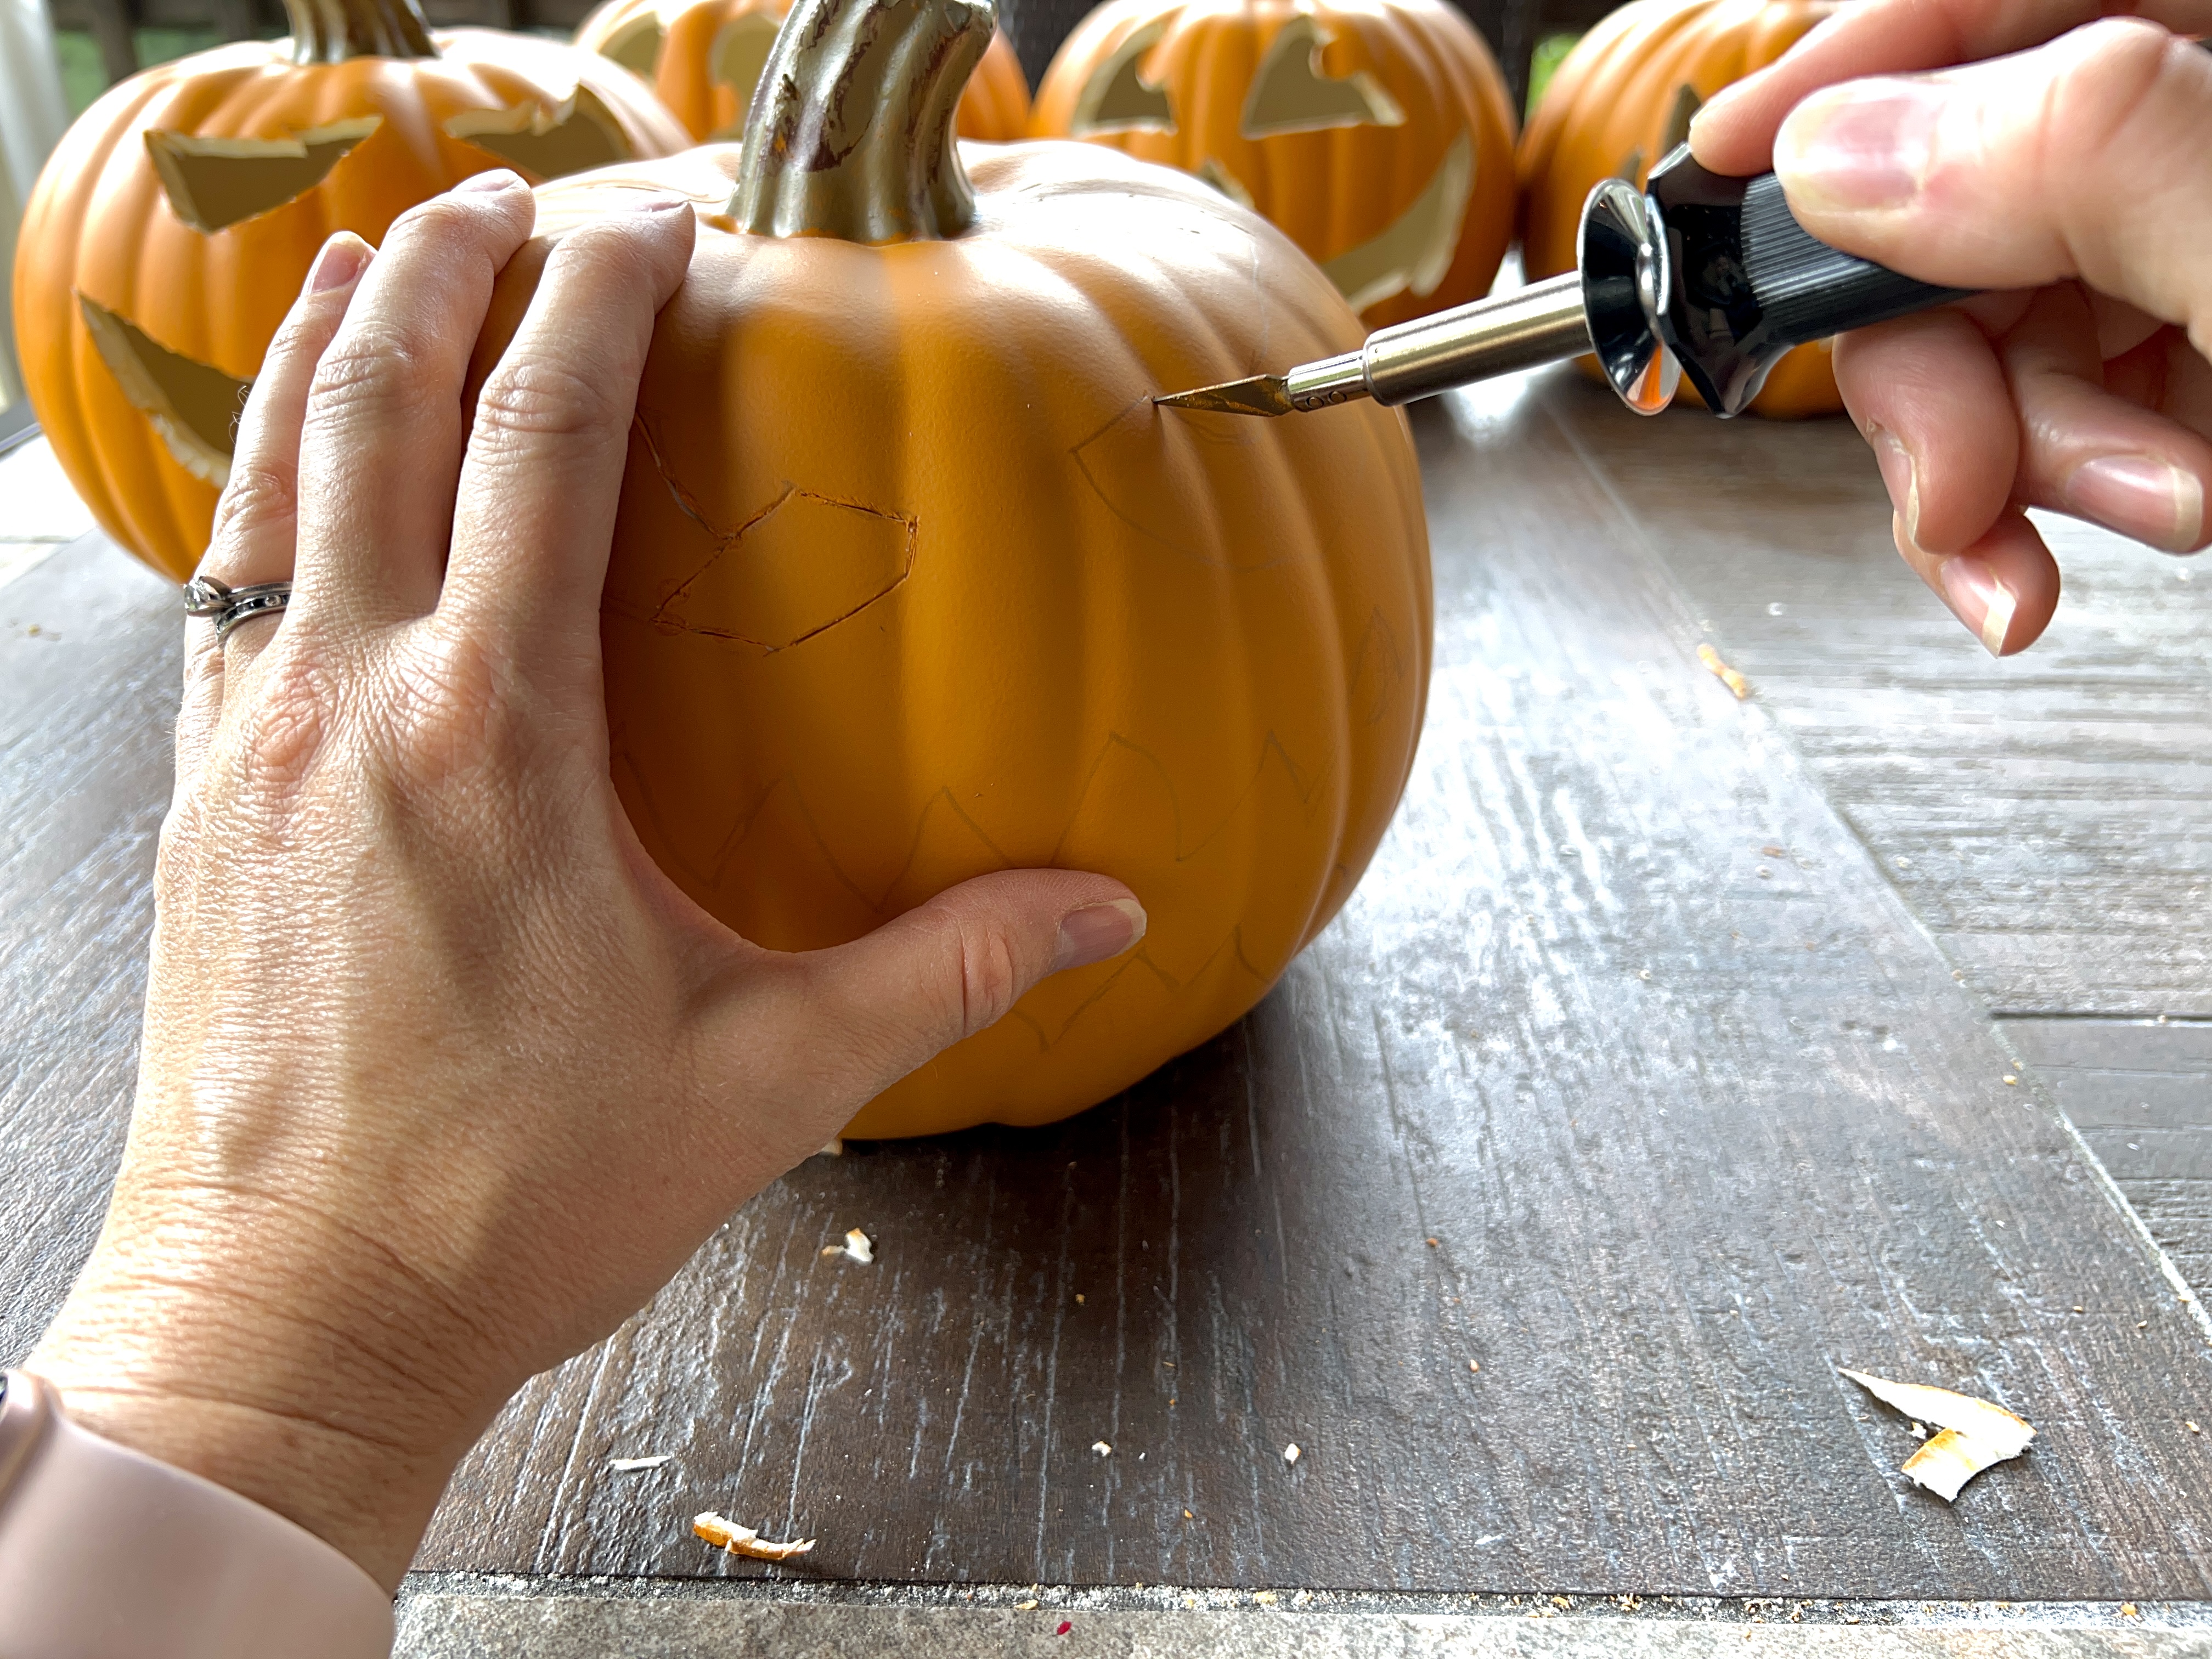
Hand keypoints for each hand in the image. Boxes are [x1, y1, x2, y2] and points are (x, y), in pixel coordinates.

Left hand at [24, 172, 1142, 1589]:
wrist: (290, 1320)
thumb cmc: (518, 1205)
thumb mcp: (767, 1079)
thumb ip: (948, 970)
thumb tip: (1113, 910)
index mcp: (500, 737)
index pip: (546, 440)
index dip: (601, 298)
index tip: (659, 218)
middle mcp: (353, 701)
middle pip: (380, 402)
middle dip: (447, 263)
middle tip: (519, 190)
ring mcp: (249, 743)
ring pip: (272, 471)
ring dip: (332, 340)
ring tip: (385, 255)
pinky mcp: (199, 801)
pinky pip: (218, 581)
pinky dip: (261, 478)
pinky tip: (297, 466)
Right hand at [1692, 0, 2211, 653]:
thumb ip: (2078, 167)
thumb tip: (1845, 150)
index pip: (1991, 4)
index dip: (1853, 71)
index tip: (1731, 156)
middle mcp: (2191, 141)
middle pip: (1955, 191)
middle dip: (1922, 365)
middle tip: (1952, 481)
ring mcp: (2181, 254)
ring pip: (1974, 323)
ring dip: (1974, 466)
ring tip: (2033, 556)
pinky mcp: (2181, 362)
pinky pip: (2029, 408)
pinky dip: (2009, 503)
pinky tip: (2034, 566)